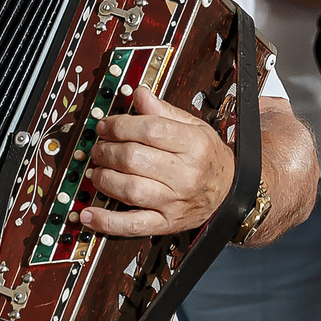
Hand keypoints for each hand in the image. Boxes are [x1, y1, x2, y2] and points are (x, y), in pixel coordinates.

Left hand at [75, 88, 234, 236]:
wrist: (231, 192)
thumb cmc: (208, 158)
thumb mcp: (194, 127)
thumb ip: (164, 111)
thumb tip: (140, 94)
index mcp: (194, 145)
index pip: (149, 130)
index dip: (120, 125)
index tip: (106, 126)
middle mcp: (185, 174)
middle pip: (133, 159)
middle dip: (107, 150)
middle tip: (99, 148)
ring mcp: (174, 202)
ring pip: (129, 189)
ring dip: (103, 178)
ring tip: (97, 171)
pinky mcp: (165, 223)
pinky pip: (131, 225)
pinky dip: (106, 222)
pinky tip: (89, 214)